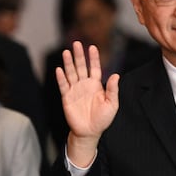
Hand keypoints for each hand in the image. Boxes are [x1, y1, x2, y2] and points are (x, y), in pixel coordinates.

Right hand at [55, 41, 118, 165]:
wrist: (90, 132)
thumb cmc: (102, 119)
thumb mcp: (112, 104)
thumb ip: (112, 90)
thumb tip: (116, 75)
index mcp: (95, 85)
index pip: (94, 68)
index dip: (93, 58)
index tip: (92, 47)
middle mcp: (84, 85)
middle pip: (81, 67)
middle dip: (79, 55)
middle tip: (77, 43)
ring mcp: (74, 90)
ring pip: (71, 73)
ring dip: (68, 63)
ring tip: (67, 52)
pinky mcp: (66, 97)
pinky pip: (63, 85)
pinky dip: (61, 78)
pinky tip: (59, 69)